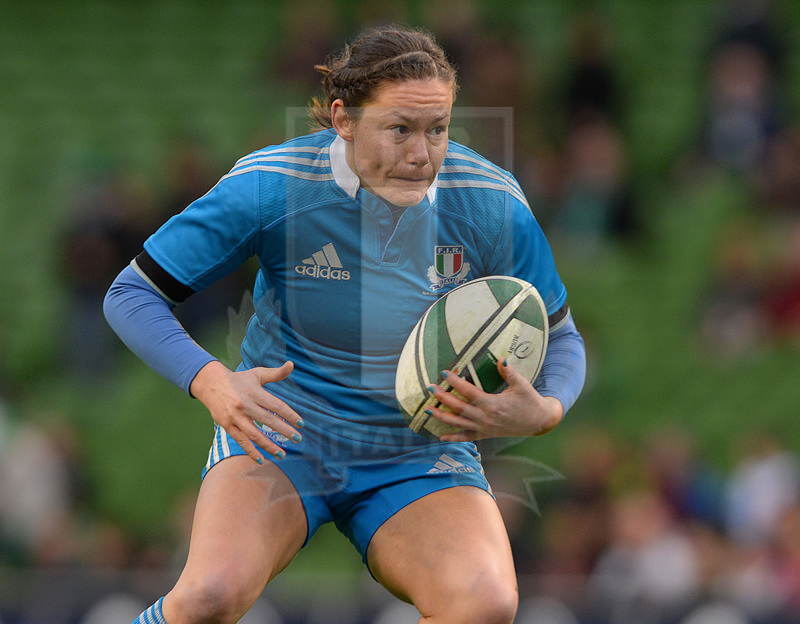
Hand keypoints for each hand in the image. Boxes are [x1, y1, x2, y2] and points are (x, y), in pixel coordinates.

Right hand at [190, 360, 303, 463]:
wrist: (210, 383)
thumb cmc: (239, 379)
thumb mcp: (257, 374)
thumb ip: (276, 373)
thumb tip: (292, 364)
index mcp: (255, 392)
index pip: (276, 405)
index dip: (289, 415)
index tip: (301, 424)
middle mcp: (245, 405)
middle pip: (267, 420)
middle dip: (284, 431)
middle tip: (298, 439)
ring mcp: (235, 417)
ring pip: (254, 434)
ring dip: (269, 446)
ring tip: (282, 454)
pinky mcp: (227, 426)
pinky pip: (241, 441)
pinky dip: (251, 451)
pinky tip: (262, 459)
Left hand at [426, 358, 563, 441]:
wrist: (539, 421)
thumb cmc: (530, 401)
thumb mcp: (522, 385)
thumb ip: (509, 372)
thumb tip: (501, 358)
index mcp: (492, 404)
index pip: (469, 392)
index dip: (455, 382)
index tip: (445, 372)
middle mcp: (485, 418)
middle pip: (459, 408)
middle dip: (443, 398)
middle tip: (430, 387)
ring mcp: (484, 428)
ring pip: (458, 423)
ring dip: (442, 417)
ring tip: (428, 409)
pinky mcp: (485, 434)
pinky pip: (466, 437)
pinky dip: (453, 437)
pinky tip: (440, 436)